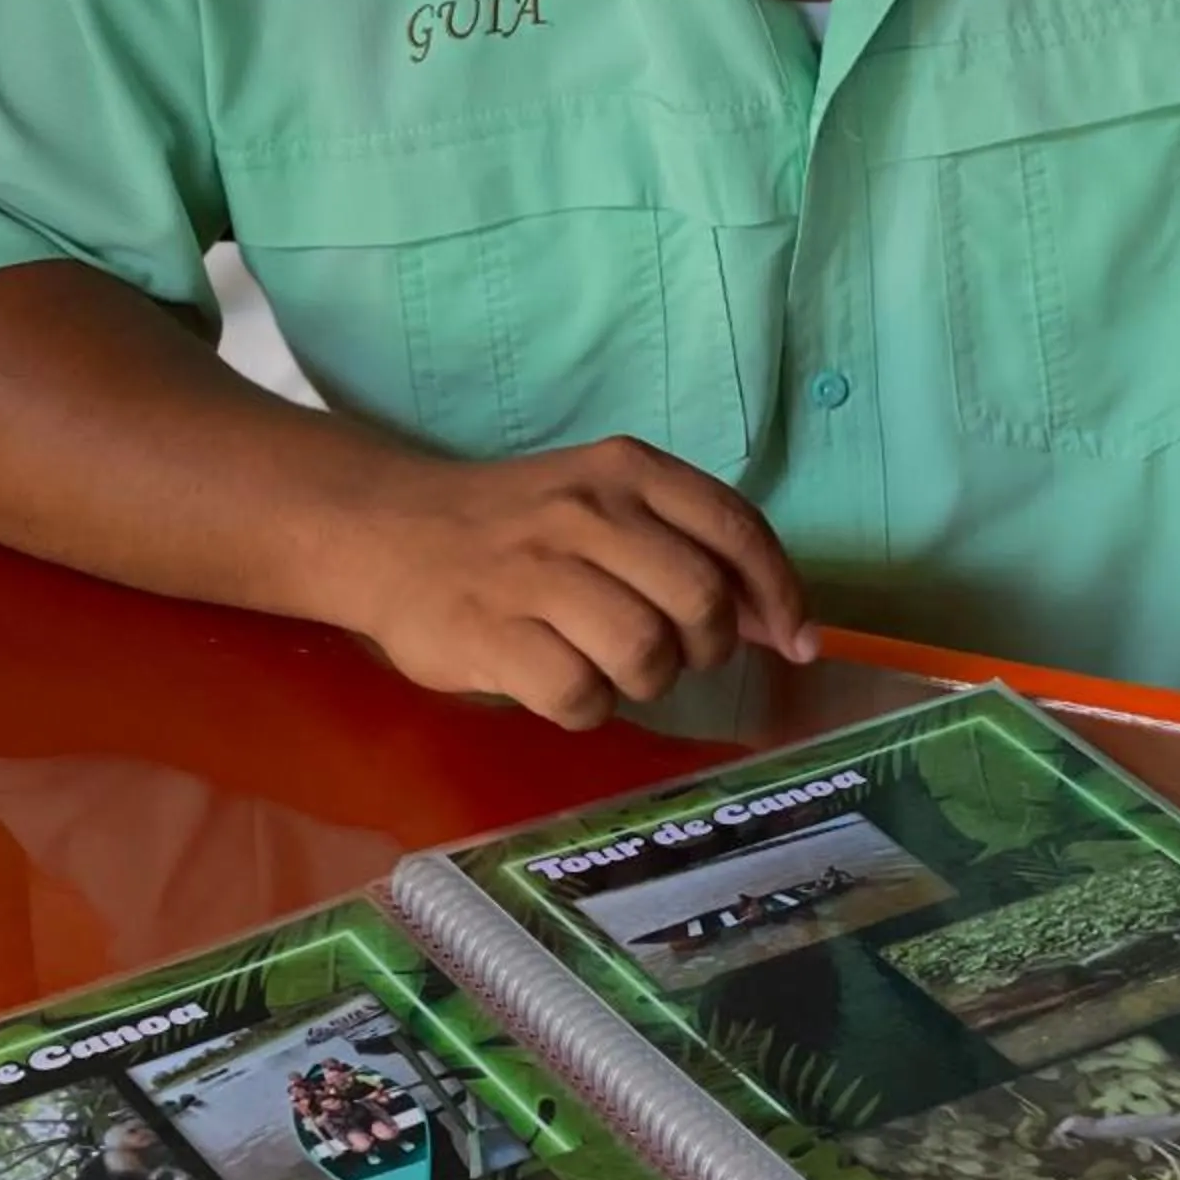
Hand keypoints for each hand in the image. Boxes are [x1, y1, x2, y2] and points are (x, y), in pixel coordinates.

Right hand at [328, 437, 817, 728]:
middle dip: (706, 647)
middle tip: (674, 654)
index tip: (794, 642)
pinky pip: (579, 695)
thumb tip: (783, 625)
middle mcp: (585, 512)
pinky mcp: (488, 633)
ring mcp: (533, 573)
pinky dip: (586, 708)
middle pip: (701, 602)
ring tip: (611, 668)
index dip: (779, 595)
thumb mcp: (606, 505)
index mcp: (626, 471)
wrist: (385, 530)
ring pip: (645, 654)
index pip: (735, 530)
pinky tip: (562, 686)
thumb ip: (690, 548)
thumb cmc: (517, 527)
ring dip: (645, 682)